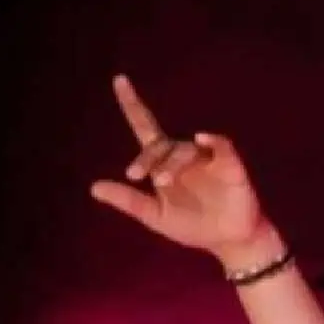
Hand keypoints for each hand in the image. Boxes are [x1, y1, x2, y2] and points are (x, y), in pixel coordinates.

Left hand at [89, 75, 272, 265]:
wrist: (228, 243)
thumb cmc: (193, 227)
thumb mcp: (156, 217)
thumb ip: (129, 201)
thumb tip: (94, 187)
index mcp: (164, 164)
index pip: (145, 128)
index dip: (132, 104)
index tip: (119, 80)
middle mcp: (183, 157)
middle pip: (162, 146)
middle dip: (147, 158)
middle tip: (136, 176)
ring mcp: (207, 159)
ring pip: (186, 150)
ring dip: (172, 163)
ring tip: (162, 181)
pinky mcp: (230, 165)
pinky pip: (221, 146)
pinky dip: (213, 141)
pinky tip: (202, 138)